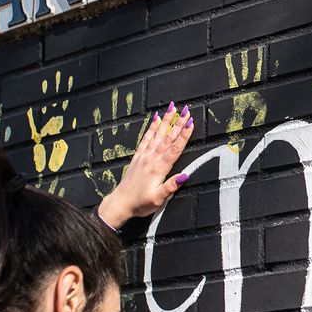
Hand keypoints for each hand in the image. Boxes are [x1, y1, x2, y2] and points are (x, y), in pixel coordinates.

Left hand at [95, 102, 192, 228]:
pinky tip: (156, 118)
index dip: (184, 135)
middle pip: (168, 138)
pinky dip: (151, 127)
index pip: (174, 148)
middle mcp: (151, 159)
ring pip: (157, 134)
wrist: (120, 203)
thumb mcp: (158, 199)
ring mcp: (144, 156)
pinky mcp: (138, 156)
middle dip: (178, 123)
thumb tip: (185, 175)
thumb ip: (171, 186)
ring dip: (166, 120)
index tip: (191, 122)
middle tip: (187, 110)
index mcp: (158, 168)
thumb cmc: (140, 203)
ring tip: (172, 108)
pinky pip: (146, 138)